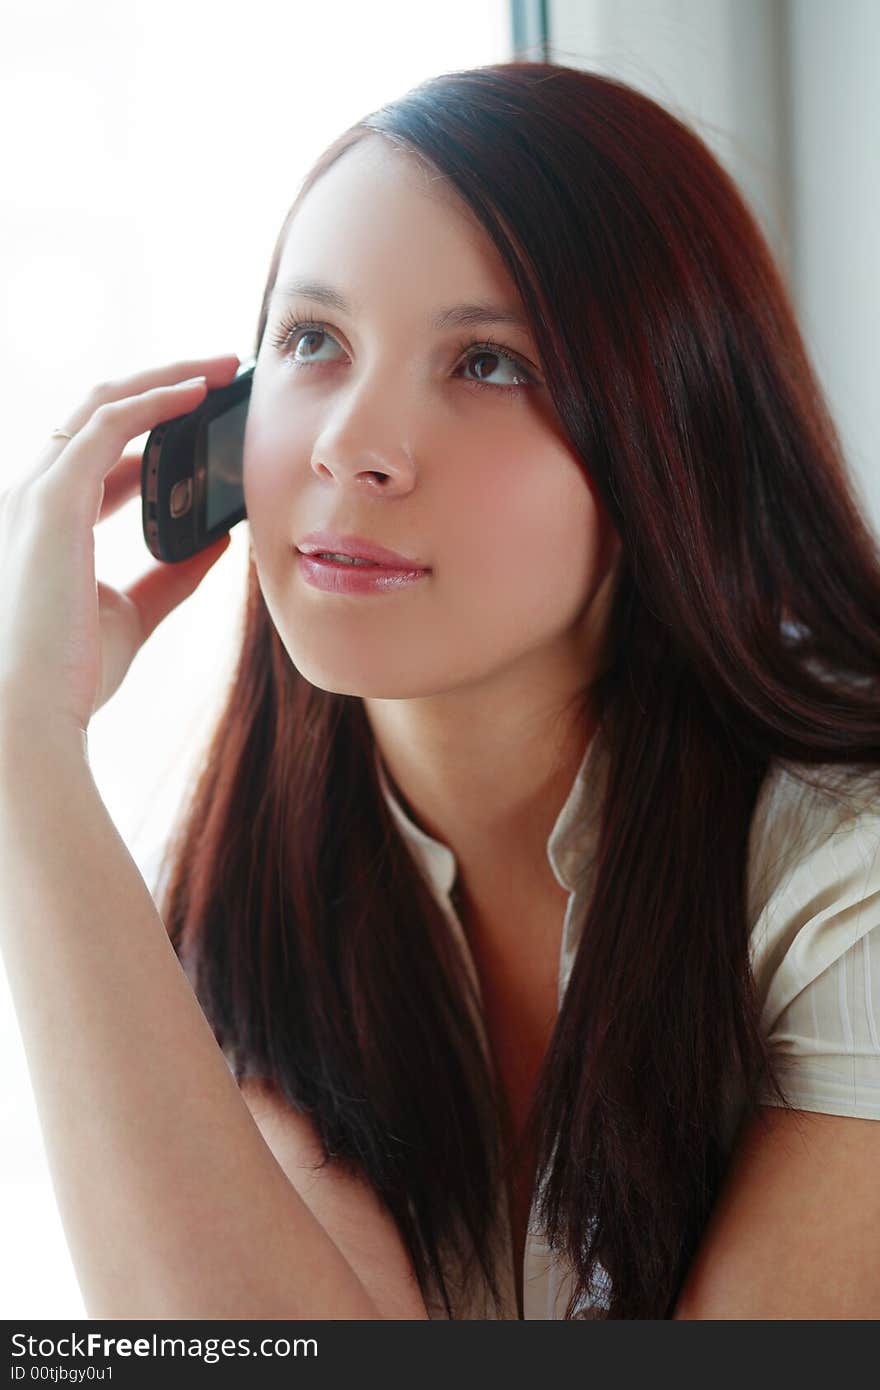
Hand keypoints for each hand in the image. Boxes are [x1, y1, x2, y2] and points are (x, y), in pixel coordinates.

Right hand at [0, 354, 240, 738]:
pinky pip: (109, 424)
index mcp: (47, 521)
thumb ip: (170, 575)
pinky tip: (197, 393)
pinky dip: (155, 401)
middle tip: (221, 373)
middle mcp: (34, 496)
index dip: (151, 429)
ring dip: (166, 379)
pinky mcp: (53, 500)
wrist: (34, 713)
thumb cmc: (73, 673)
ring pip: (102, 404)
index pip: (98, 455)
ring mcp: (38, 493)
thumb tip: (217, 544)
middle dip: (160, 386)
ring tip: (222, 369)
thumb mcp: (133, 614)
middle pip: (98, 413)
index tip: (202, 418)